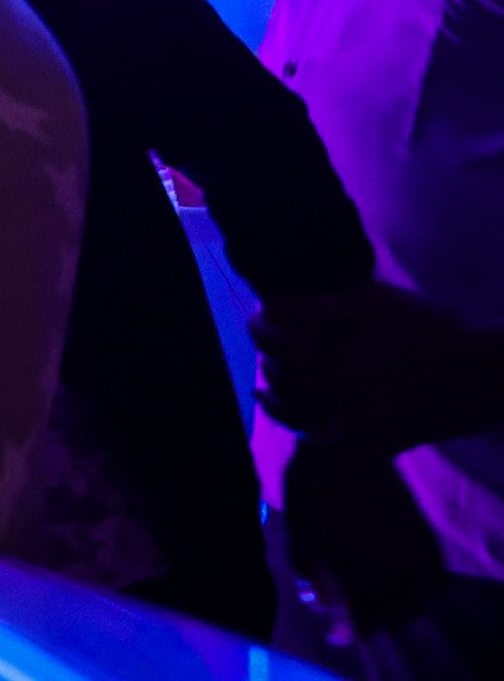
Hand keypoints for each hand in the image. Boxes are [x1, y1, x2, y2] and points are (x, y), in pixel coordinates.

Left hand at [259, 283, 503, 453]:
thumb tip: (279, 304)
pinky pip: (328, 441)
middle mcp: (335, 386)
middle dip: (270, 357)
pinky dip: (307, 429)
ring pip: (295, 411)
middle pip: (279, 373)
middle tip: (272, 348)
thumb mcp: (376, 301)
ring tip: (269, 388)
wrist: (483, 374)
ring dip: (277, 396)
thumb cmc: (432, 329)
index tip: (262, 317)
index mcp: (332, 348)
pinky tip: (303, 419)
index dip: (261, 323)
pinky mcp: (375, 440)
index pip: (274, 336)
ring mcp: (354, 418)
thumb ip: (324, 304)